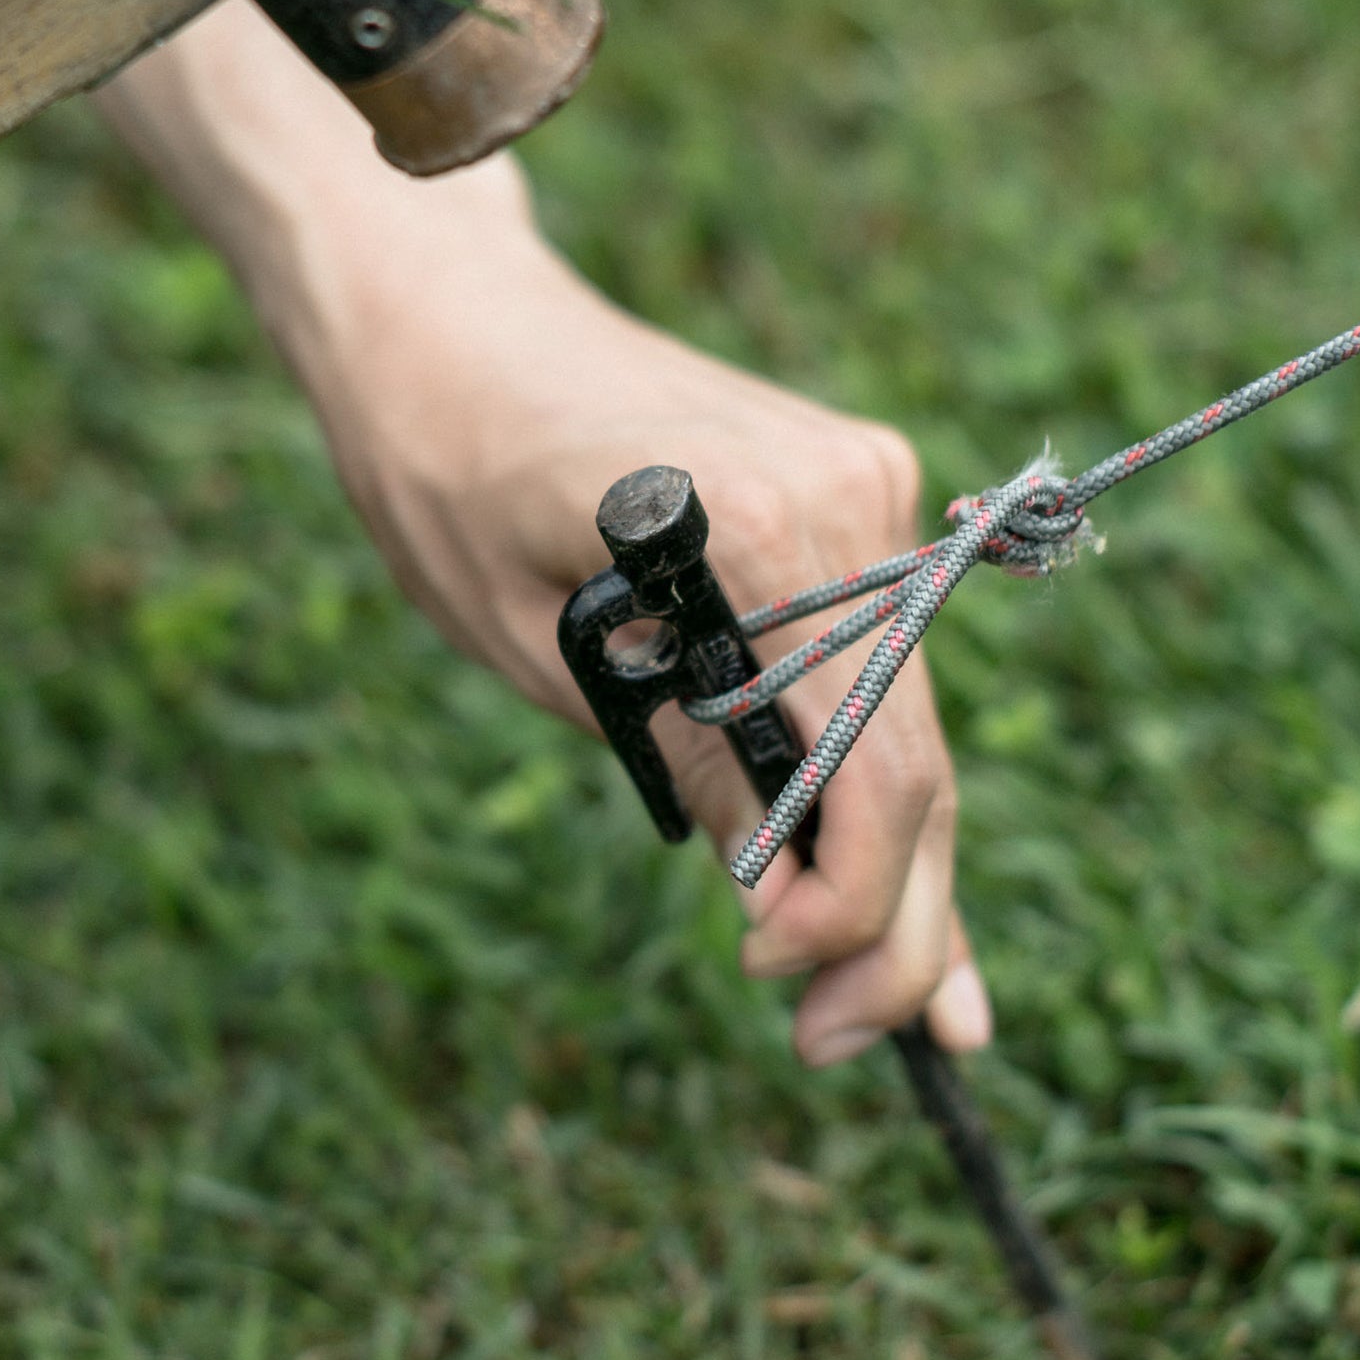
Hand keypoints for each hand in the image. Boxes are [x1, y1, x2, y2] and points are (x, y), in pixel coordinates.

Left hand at [311, 218, 991, 1068]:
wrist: (444, 320)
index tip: (787, 998)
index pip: (872, 769)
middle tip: (847, 1040)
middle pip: (914, 752)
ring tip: (885, 997)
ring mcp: (863, 479)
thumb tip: (788, 905)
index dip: (851, 913)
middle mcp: (854, 496)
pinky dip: (867, 753)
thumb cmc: (448, 473)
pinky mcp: (847, 482)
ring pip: (904, 711)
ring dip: (890, 850)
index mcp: (769, 530)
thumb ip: (690, 765)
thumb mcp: (544, 653)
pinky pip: (877, 652)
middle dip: (888, 913)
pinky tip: (888, 865)